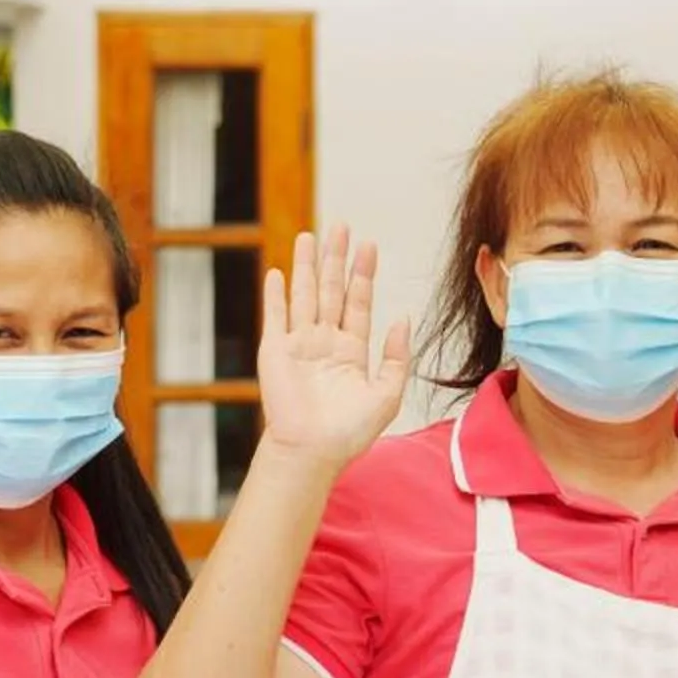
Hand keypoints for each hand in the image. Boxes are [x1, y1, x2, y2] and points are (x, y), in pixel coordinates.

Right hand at [256, 226, 412, 471]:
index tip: (369, 246)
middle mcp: (325, 343)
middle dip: (336, 259)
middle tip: (341, 226)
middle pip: (331, 290)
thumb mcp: (387, 395)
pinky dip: (276, 294)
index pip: (358, 303)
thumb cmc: (349, 433)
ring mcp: (299, 345)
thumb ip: (396, 357)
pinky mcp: (275, 352)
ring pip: (304, 295)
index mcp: (351, 351)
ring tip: (311, 235)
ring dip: (307, 266)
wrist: (313, 452)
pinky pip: (276, 316)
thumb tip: (402, 318)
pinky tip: (279, 271)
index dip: (363, 275)